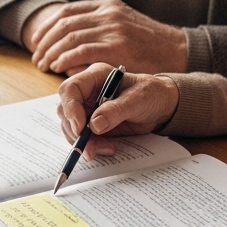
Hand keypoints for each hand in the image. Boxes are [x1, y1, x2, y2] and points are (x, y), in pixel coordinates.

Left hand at [25, 0, 186, 75]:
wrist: (178, 50)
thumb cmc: (150, 43)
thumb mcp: (125, 23)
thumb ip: (100, 26)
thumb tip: (69, 40)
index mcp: (107, 5)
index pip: (66, 12)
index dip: (47, 27)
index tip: (37, 41)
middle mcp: (108, 13)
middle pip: (63, 24)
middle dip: (45, 42)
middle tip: (37, 57)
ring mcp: (112, 28)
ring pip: (69, 37)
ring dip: (52, 52)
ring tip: (44, 65)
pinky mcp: (116, 46)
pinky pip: (82, 51)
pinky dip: (66, 59)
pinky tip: (59, 67)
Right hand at [56, 63, 178, 157]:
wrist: (161, 106)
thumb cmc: (151, 94)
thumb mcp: (138, 99)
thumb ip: (116, 110)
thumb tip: (94, 125)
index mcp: (95, 76)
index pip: (70, 90)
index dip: (70, 109)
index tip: (81, 129)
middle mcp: (87, 92)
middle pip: (65, 110)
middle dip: (75, 131)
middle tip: (88, 148)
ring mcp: (88, 108)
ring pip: (71, 126)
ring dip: (83, 142)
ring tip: (104, 149)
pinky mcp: (93, 124)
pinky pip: (83, 137)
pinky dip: (91, 146)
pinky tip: (107, 149)